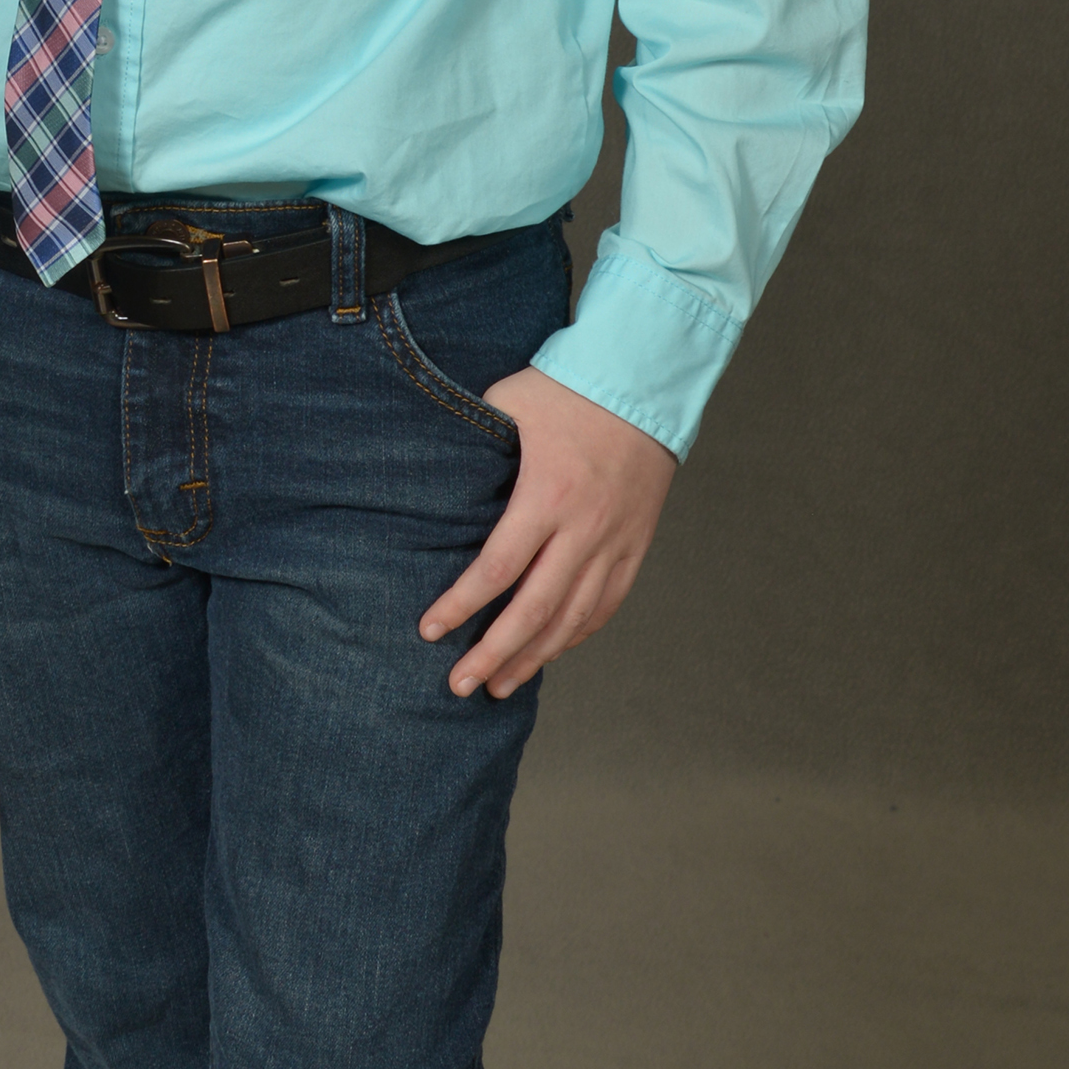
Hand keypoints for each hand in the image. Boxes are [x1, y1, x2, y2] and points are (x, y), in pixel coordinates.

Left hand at [418, 371, 676, 697]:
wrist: (641, 382)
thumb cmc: (565, 389)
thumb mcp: (507, 406)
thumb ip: (471, 443)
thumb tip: (427, 469)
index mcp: (546, 496)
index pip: (496, 570)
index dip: (460, 607)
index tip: (430, 632)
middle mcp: (583, 529)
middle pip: (534, 610)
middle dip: (493, 654)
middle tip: (459, 686)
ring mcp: (614, 542)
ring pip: (572, 618)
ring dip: (534, 657)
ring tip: (499, 686)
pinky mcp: (635, 545)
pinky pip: (606, 605)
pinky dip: (576, 634)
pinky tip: (549, 652)